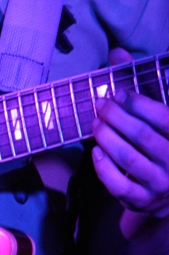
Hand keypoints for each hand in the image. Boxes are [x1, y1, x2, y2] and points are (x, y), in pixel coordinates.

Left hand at [92, 48, 168, 218]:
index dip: (139, 104)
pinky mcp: (140, 200)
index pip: (165, 117)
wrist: (167, 189)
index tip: (119, 93)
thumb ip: (141, 84)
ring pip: (129, 159)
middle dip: (118, 118)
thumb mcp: (158, 115)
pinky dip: (104, 168)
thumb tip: (116, 53)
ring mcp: (160, 184)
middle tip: (100, 106)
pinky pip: (119, 185)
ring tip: (95, 124)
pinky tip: (95, 152)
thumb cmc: (161, 142)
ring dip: (107, 138)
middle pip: (143, 136)